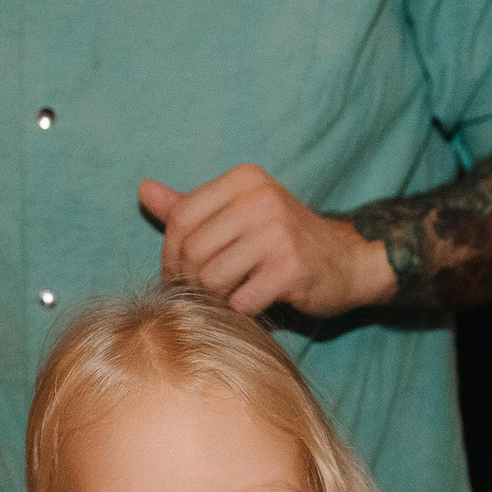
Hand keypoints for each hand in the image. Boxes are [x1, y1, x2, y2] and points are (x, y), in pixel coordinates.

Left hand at [139, 167, 396, 317]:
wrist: (348, 261)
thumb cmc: (284, 241)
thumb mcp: (239, 214)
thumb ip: (190, 206)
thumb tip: (143, 190)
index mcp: (244, 180)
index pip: (182, 218)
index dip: (171, 254)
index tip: (179, 273)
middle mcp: (261, 198)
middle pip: (193, 250)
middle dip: (189, 281)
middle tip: (200, 295)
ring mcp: (278, 232)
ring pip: (212, 277)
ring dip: (214, 299)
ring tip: (226, 299)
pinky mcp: (290, 268)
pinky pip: (240, 301)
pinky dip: (240, 312)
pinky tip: (251, 307)